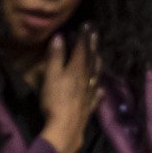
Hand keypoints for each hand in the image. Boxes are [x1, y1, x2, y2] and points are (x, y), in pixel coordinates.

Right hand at [39, 29, 100, 152]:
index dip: (84, 38)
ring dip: (97, 64)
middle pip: (91, 60)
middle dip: (92, 47)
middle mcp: (86, 79)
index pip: (82, 50)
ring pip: (96, 75)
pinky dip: (98, 89)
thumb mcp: (51, 75)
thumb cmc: (55, 99)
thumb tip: (60, 37)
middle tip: (95, 35)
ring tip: (100, 56)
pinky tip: (100, 89)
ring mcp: (89, 93)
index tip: (87, 26)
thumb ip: (56, 57)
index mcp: (77, 70)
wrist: (65, 127)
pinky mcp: (88, 106)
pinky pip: (96, 95)